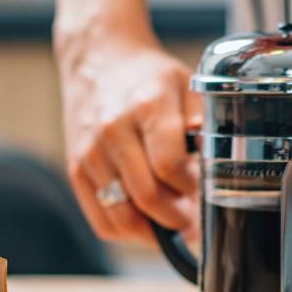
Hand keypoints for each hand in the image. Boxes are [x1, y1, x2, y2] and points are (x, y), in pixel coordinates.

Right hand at [55, 27, 201, 243]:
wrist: (99, 59)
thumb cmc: (148, 76)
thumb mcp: (186, 84)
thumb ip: (203, 123)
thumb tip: (215, 164)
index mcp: (147, 106)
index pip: (170, 166)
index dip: (192, 188)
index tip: (205, 192)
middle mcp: (113, 131)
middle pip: (146, 196)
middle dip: (178, 217)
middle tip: (195, 220)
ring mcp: (90, 153)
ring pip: (122, 216)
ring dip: (153, 230)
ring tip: (174, 224)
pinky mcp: (76, 170)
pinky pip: (102, 220)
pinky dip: (127, 231)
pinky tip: (147, 224)